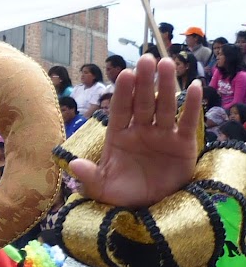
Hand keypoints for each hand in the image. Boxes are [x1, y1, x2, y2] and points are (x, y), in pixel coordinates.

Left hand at [69, 55, 200, 208]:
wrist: (147, 207)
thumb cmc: (121, 193)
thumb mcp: (102, 188)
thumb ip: (89, 176)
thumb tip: (74, 164)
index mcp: (118, 136)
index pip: (120, 110)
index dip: (123, 92)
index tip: (125, 74)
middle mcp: (140, 130)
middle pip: (142, 102)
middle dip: (144, 81)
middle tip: (146, 59)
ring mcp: (162, 135)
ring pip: (164, 106)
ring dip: (166, 86)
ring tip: (167, 63)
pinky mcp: (182, 144)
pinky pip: (186, 122)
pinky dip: (191, 105)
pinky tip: (193, 86)